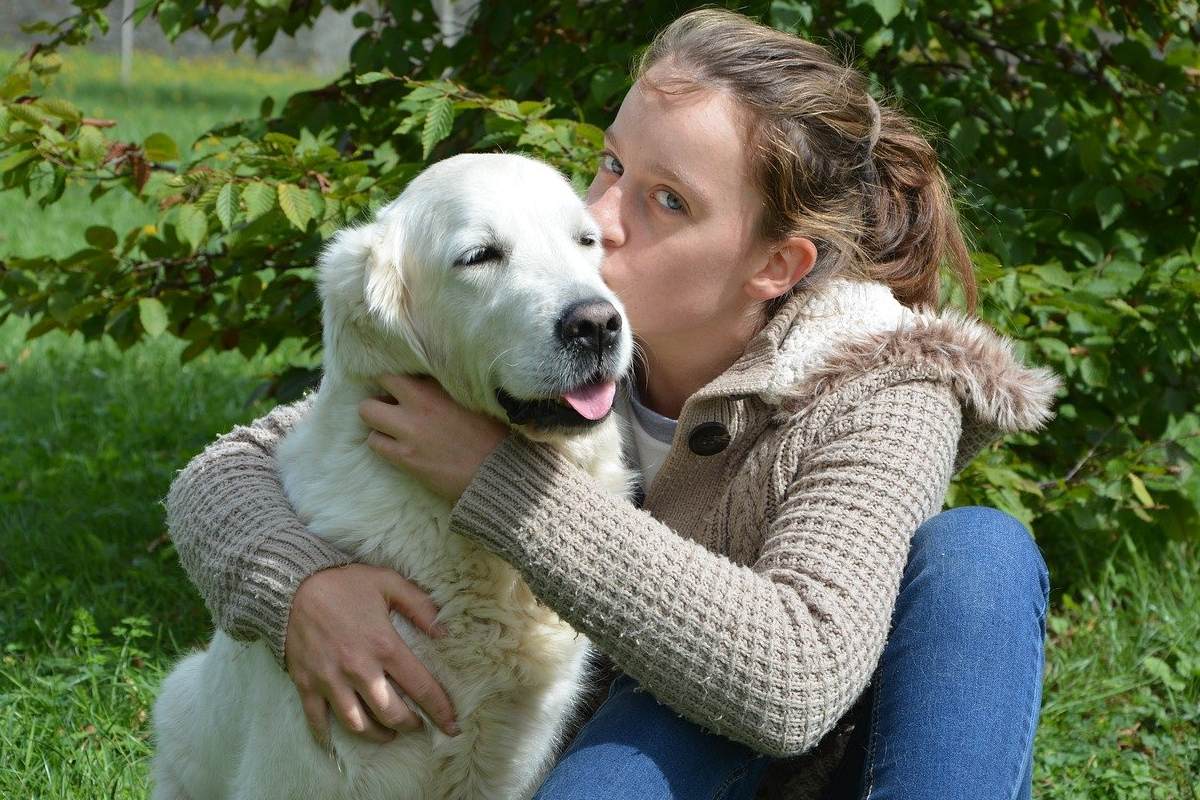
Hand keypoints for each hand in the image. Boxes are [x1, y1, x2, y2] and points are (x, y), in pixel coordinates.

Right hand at [284, 563, 460, 746]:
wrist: (291, 585)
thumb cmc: (344, 584)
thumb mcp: (389, 583)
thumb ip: (420, 606)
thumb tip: (445, 632)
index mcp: (384, 646)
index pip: (420, 687)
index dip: (440, 710)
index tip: (452, 726)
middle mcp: (359, 669)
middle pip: (391, 714)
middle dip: (409, 725)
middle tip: (417, 725)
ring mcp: (331, 680)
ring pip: (358, 724)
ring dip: (377, 735)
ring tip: (388, 734)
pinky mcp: (306, 684)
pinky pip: (318, 720)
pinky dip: (327, 736)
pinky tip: (337, 741)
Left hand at [358, 374, 508, 501]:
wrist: (497, 473)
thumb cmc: (493, 435)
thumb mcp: (474, 399)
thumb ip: (446, 388)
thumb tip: (427, 383)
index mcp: (440, 385)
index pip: (406, 364)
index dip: (401, 374)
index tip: (403, 382)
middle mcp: (420, 402)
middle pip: (380, 381)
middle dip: (385, 390)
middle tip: (393, 402)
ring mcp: (408, 430)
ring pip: (367, 412)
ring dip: (379, 418)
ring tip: (392, 427)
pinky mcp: (404, 456)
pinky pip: (374, 442)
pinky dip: (381, 442)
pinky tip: (397, 446)